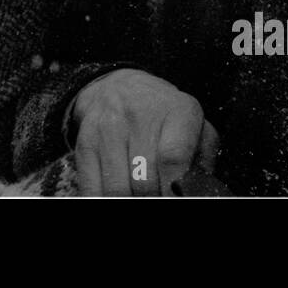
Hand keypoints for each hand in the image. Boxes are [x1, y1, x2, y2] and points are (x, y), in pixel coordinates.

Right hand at [71, 69, 217, 195]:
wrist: (120, 88)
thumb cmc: (166, 117)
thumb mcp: (196, 129)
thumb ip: (202, 163)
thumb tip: (195, 194)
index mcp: (177, 111)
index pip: (172, 158)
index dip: (173, 189)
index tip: (174, 198)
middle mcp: (138, 115)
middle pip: (144, 181)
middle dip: (153, 198)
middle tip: (158, 195)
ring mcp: (107, 129)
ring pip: (117, 190)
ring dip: (130, 199)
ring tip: (140, 194)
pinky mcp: (85, 143)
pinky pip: (92, 189)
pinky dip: (105, 199)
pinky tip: (120, 193)